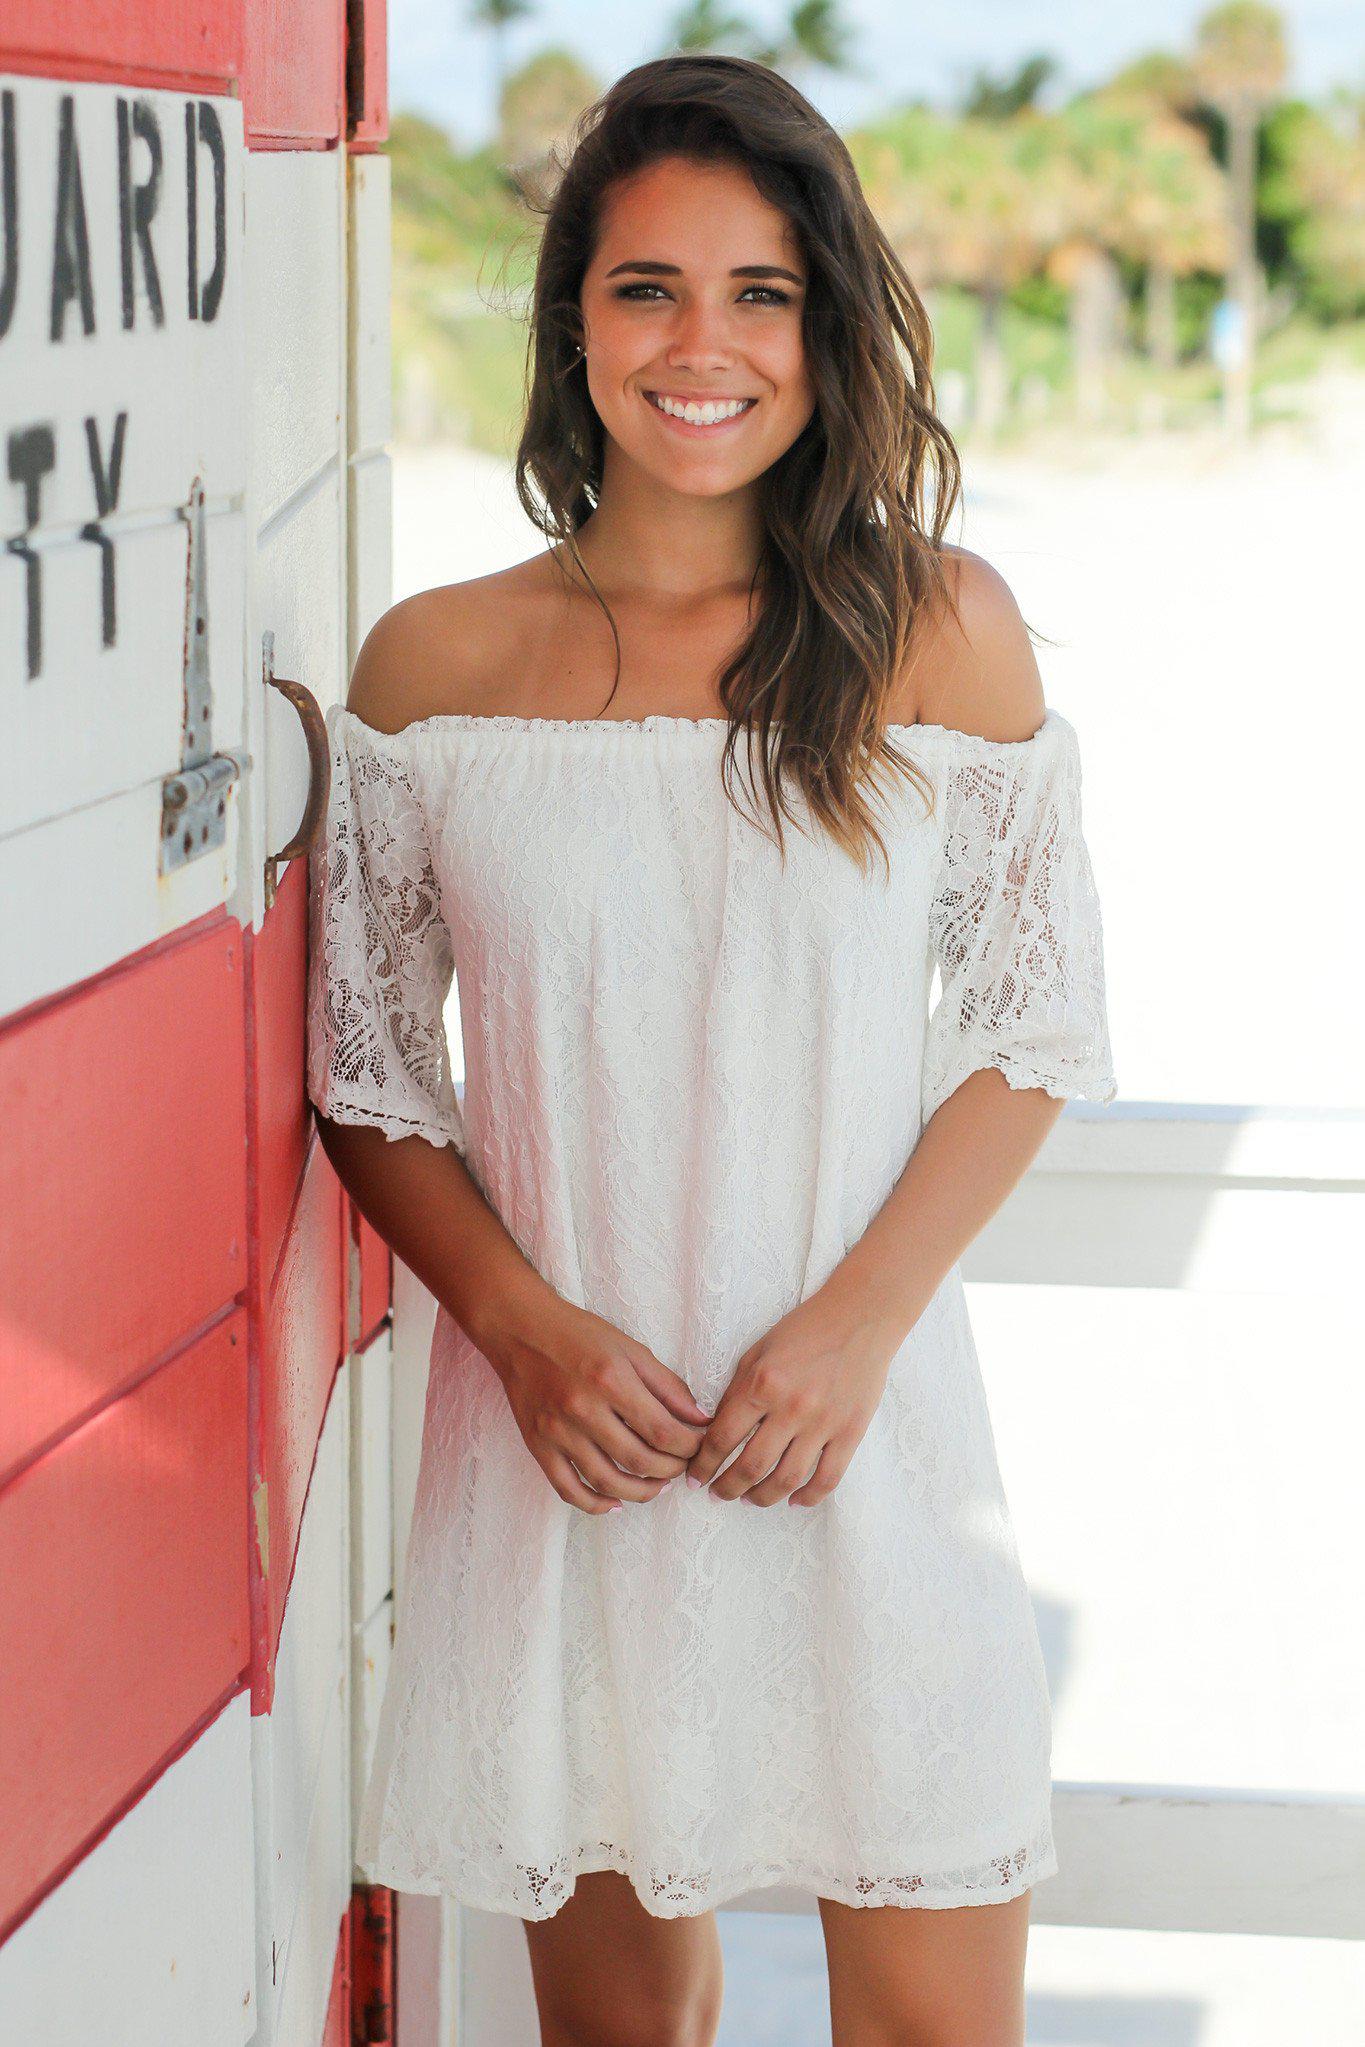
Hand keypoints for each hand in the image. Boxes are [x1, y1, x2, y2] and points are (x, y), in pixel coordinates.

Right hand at [481, 1291, 711, 1514]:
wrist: (519, 1329)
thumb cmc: (579, 1334)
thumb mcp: (630, 1349)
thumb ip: (668, 1386)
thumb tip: (700, 1420)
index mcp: (611, 1380)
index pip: (663, 1431)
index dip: (689, 1447)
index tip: (698, 1447)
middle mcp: (583, 1409)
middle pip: (639, 1460)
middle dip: (670, 1471)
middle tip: (681, 1467)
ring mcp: (557, 1431)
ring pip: (607, 1481)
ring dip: (640, 1492)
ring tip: (656, 1487)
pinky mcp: (537, 1445)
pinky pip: (568, 1488)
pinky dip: (594, 1504)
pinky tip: (614, 1502)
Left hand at [685, 1289, 903, 1506]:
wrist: (860, 1317)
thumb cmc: (804, 1330)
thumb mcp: (758, 1352)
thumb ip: (737, 1392)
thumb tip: (717, 1433)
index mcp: (762, 1383)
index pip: (722, 1438)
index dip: (704, 1465)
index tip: (695, 1478)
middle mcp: (791, 1407)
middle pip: (751, 1466)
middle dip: (727, 1487)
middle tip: (719, 1494)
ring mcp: (823, 1422)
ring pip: (786, 1479)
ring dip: (762, 1497)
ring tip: (751, 1499)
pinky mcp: (851, 1431)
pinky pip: (828, 1478)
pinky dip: (808, 1497)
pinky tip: (794, 1500)